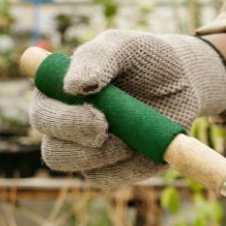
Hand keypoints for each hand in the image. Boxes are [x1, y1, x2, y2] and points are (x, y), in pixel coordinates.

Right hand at [30, 30, 225, 186]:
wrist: (183, 80)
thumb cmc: (145, 58)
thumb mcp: (125, 46)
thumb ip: (98, 57)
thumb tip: (73, 85)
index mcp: (56, 95)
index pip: (42, 116)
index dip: (63, 122)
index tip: (98, 116)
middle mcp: (66, 126)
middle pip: (54, 152)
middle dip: (82, 147)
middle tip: (112, 131)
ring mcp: (89, 151)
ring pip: (80, 170)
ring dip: (105, 158)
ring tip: (132, 140)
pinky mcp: (115, 168)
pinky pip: (112, 178)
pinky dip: (131, 167)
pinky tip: (146, 147)